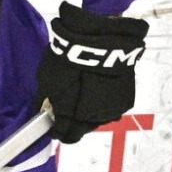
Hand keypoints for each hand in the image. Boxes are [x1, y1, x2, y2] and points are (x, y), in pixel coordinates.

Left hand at [37, 1, 148, 143]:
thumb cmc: (69, 54)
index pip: (65, 135)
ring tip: (86, 95)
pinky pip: (112, 108)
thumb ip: (47, 98)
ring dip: (91, 113)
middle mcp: (93, 118)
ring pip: (98, 120)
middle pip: (82, 130)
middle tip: (69, 107)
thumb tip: (45, 109)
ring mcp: (112, 110)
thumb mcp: (47, 77)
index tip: (55, 124)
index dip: (58, 131)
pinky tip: (100, 89)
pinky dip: (105, 102)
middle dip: (74, 122)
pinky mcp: (126, 100)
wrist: (100, 36)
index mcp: (72, 115)